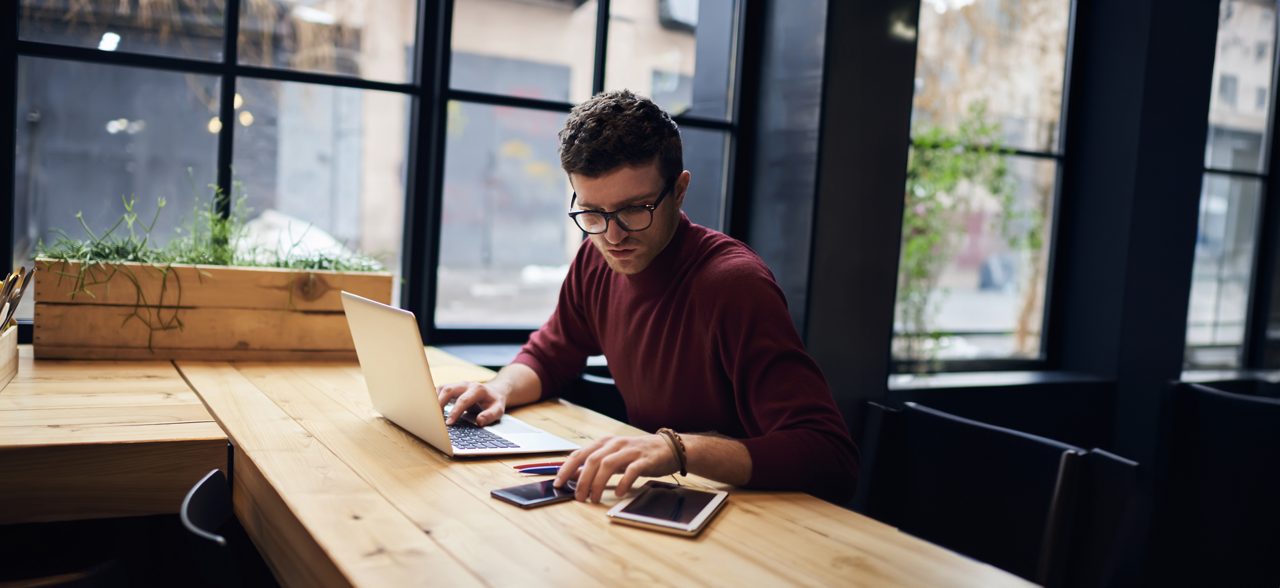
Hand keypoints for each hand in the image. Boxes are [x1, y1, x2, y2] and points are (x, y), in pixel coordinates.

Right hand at [436, 381, 508, 425]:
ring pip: (442, 388)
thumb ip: (490, 415)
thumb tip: (479, 421)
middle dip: (440, 403)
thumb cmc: (494, 403)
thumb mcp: (498, 410)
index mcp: (478, 390)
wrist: (493, 392)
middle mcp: (466, 385)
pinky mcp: (452, 387)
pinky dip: (433, 398)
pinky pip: (439, 390)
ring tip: (431, 415)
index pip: (463, 400)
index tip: (449, 423)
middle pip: (449, 390)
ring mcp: (458, 385)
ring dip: (434, 400)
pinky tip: (430, 409)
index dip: (455, 411)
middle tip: (435, 418)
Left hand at [553, 434, 679, 502]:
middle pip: (592, 460)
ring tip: (594, 498)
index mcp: (605, 442)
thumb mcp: (613, 457)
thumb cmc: (638, 454)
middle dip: (582, 480)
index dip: (567, 468)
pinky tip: (618, 493)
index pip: (580, 453)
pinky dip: (623, 482)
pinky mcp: (645, 459)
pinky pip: (631, 470)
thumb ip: (595, 465)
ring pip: (608, 464)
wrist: (669, 448)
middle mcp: (616, 444)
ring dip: (598, 483)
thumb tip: (573, 475)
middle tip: (578, 497)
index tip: (558, 483)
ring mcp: (630, 451)